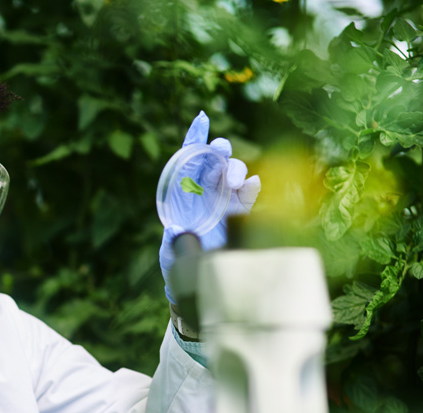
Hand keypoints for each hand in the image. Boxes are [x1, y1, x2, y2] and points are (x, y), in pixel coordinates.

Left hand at [159, 111, 260, 303]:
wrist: (195, 282)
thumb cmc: (178, 262)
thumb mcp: (172, 252)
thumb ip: (173, 240)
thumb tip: (176, 230)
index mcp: (183, 193)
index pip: (189, 160)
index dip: (195, 138)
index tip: (201, 119)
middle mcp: (205, 192)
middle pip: (215, 162)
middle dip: (219, 151)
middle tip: (220, 149)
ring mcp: (224, 202)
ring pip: (233, 175)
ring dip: (235, 170)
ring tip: (235, 179)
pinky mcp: (239, 216)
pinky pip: (248, 197)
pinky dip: (250, 188)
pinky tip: (249, 185)